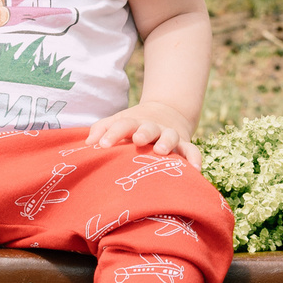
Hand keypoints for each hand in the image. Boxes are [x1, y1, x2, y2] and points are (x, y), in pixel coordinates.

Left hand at [87, 100, 201, 167]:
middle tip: (137, 139)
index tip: (102, 145)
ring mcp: (170, 135)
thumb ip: (102, 130)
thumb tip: (87, 144)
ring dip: (167, 142)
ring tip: (162, 151)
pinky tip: (195, 170)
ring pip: (171, 136)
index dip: (112, 133)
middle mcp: (153, 127)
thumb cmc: (133, 126)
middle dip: (144, 132)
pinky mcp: (184, 145)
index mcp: (134, 123)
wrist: (166, 112)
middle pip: (148, 127)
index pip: (122, 124)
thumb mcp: (117, 123)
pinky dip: (195, 158)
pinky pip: (192, 151)